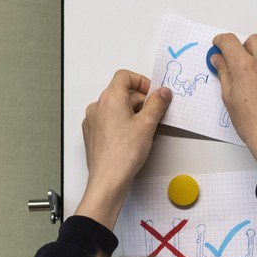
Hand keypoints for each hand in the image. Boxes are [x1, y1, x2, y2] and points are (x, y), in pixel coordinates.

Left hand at [75, 70, 171, 228]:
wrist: (108, 179)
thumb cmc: (124, 153)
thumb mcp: (148, 124)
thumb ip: (157, 104)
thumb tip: (163, 92)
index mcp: (110, 98)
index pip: (124, 76)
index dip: (141, 82)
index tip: (153, 94)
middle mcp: (97, 106)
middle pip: (122, 92)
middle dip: (140, 101)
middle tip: (155, 115)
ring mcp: (92, 120)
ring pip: (116, 107)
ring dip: (132, 113)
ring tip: (144, 130)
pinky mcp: (92, 133)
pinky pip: (109, 120)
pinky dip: (122, 123)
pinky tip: (132, 138)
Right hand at [211, 33, 256, 172]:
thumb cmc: (251, 125)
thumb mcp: (229, 99)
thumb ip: (224, 74)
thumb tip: (219, 59)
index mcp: (245, 67)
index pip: (230, 41)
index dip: (221, 41)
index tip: (220, 46)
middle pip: (254, 39)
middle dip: (244, 46)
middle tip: (240, 60)